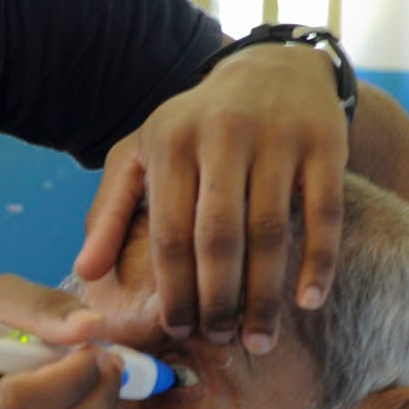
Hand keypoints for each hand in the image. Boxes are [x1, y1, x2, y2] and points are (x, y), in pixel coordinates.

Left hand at [74, 44, 347, 352]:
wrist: (273, 69)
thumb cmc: (196, 126)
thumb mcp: (142, 154)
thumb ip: (109, 212)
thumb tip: (85, 274)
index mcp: (172, 143)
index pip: (170, 233)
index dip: (174, 289)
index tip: (178, 330)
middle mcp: (223, 136)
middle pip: (219, 238)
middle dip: (217, 299)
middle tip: (219, 340)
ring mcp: (277, 139)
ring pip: (270, 232)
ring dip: (264, 295)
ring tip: (258, 339)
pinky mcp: (324, 144)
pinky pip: (323, 214)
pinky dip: (319, 262)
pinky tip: (308, 303)